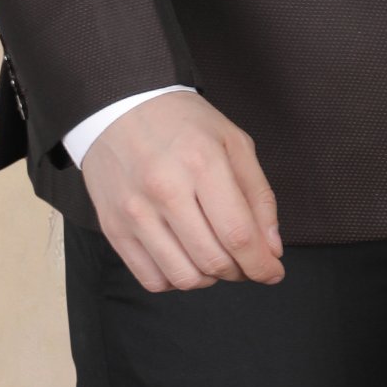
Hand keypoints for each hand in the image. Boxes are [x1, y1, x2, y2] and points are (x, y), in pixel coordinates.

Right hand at [80, 88, 285, 290]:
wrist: (120, 106)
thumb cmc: (183, 123)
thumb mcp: (233, 142)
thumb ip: (258, 196)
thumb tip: (271, 249)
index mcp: (202, 162)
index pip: (238, 234)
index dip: (262, 263)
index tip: (273, 272)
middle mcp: (165, 189)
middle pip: (214, 261)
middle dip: (240, 271)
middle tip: (245, 259)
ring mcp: (135, 212)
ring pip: (184, 278)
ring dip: (210, 278)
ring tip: (215, 255)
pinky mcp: (114, 229)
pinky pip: (152, 280)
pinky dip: (177, 280)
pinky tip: (185, 257)